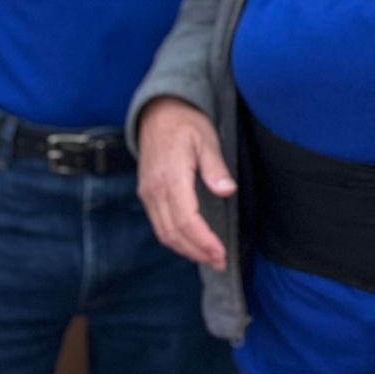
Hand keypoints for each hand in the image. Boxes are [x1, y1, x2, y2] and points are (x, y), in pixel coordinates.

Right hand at [136, 96, 234, 269]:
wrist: (158, 112)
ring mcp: (148, 193)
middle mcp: (154, 190)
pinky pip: (160, 224)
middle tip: (221, 262)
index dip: (203, 241)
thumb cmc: (186, 123)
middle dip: (197, 252)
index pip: (186, 219)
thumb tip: (227, 190)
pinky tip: (192, 243)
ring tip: (209, 258)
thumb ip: (215, 167)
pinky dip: (176, 239)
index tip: (221, 253)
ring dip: (186, 250)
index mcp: (170, 177)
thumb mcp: (206, 138)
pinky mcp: (147, 194)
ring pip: (164, 233)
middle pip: (173, 233)